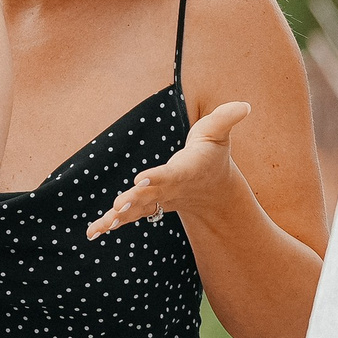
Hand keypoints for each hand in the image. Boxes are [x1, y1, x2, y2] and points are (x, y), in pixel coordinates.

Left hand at [86, 101, 251, 239]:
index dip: (157, 177)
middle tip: (117, 206)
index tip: (140, 178)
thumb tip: (245, 105)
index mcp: (185, 171)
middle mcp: (170, 189)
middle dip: (134, 200)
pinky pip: (128, 216)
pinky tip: (93, 232)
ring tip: (101, 226)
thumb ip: (226, 118)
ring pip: (137, 210)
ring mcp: (158, 200)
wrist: (211, 188)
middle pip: (151, 196)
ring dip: (119, 217)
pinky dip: (110, 224)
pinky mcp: (148, 205)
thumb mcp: (218, 133)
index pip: (171, 174)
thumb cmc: (211, 154)